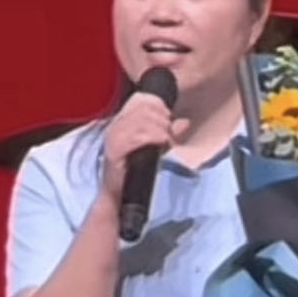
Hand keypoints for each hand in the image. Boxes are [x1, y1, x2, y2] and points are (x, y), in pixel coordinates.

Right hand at [97, 91, 190, 213]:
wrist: (121, 197)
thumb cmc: (136, 172)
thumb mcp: (157, 148)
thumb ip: (169, 133)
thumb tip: (184, 122)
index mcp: (122, 121)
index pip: (142, 99)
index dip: (160, 107)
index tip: (168, 122)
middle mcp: (115, 125)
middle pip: (144, 108)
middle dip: (163, 121)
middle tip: (168, 138)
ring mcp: (113, 137)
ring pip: (143, 120)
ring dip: (160, 131)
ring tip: (164, 143)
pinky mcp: (114, 150)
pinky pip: (137, 135)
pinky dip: (153, 138)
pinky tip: (159, 145)